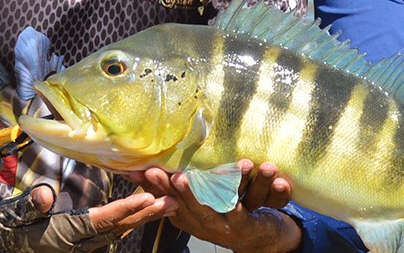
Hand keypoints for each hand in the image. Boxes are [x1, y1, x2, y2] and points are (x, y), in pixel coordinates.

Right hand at [0, 184, 169, 252]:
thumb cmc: (0, 232)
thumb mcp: (9, 218)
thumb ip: (29, 206)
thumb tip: (44, 194)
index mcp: (64, 235)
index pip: (100, 221)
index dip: (124, 210)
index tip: (147, 198)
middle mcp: (77, 243)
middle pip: (118, 228)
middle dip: (146, 214)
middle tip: (172, 200)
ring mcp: (80, 244)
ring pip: (118, 230)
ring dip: (144, 217)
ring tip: (169, 203)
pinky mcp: (80, 241)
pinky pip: (110, 230)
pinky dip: (129, 218)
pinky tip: (143, 208)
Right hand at [126, 160, 300, 252]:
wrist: (260, 236)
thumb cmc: (228, 212)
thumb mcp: (202, 196)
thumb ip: (181, 184)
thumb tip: (147, 167)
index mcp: (189, 216)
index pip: (168, 200)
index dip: (155, 186)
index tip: (143, 170)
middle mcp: (201, 223)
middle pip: (182, 204)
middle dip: (169, 187)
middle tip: (155, 171)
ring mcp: (220, 227)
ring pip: (204, 210)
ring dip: (192, 195)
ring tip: (182, 178)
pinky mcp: (242, 227)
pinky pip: (237, 216)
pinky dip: (233, 207)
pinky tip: (230, 200)